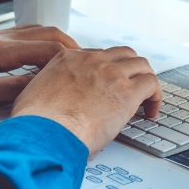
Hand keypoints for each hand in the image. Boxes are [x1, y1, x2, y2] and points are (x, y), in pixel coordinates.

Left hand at [0, 25, 79, 110]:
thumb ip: (6, 92)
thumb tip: (37, 92)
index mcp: (0, 51)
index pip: (50, 49)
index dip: (73, 60)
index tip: (87, 71)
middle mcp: (0, 39)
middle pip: (49, 35)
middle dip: (73, 48)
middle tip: (87, 65)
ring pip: (37, 32)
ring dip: (58, 43)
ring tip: (70, 60)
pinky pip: (23, 35)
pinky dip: (40, 43)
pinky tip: (38, 56)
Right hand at [11, 47, 161, 155]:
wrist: (42, 133)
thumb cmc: (34, 124)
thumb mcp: (33, 96)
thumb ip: (48, 92)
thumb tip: (55, 105)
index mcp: (67, 60)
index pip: (97, 56)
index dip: (106, 71)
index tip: (109, 84)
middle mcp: (91, 61)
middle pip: (122, 54)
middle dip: (130, 70)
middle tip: (132, 87)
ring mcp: (111, 73)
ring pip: (141, 65)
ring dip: (145, 81)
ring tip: (146, 99)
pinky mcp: (126, 92)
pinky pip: (152, 84)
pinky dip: (156, 96)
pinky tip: (151, 111)